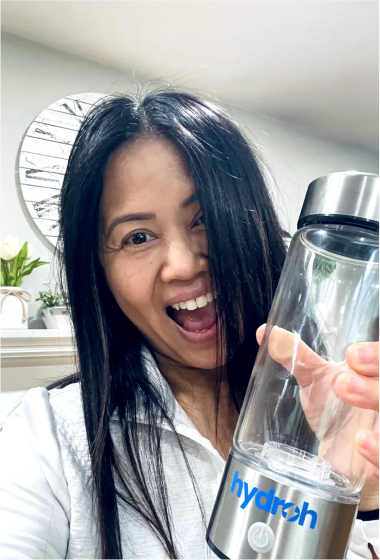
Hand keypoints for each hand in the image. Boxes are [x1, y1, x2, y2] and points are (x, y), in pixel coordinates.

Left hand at [256, 325, 379, 510]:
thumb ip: (297, 357)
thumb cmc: (335, 408)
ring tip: (347, 396)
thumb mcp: (317, 380)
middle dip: (374, 381)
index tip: (352, 355)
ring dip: (375, 400)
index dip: (376, 356)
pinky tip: (360, 442)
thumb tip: (266, 332)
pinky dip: (378, 451)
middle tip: (343, 381)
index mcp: (376, 376)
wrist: (342, 455)